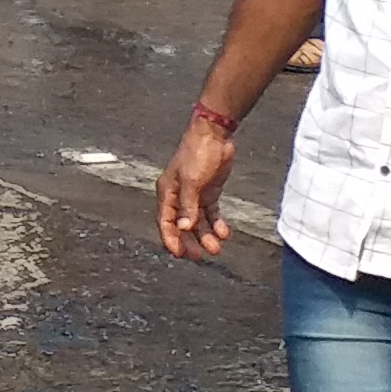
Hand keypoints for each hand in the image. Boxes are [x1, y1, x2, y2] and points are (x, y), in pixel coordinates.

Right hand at [155, 114, 234, 259]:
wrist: (214, 135)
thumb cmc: (197, 153)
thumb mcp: (192, 181)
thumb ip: (188, 205)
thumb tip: (184, 227)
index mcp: (167, 192)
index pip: (165, 222)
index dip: (171, 239)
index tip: (179, 254)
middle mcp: (178, 196)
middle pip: (181, 226)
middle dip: (190, 242)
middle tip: (200, 256)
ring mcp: (194, 195)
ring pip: (197, 222)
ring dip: (206, 236)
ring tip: (217, 247)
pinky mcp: (208, 192)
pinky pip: (210, 214)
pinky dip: (216, 224)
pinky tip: (225, 232)